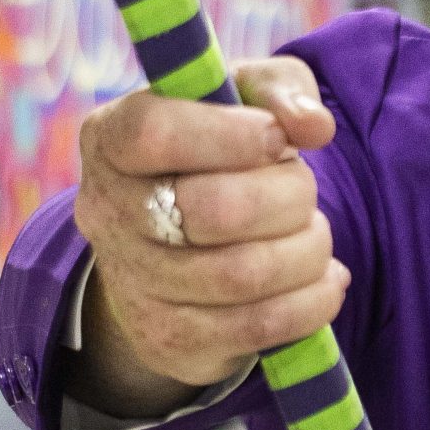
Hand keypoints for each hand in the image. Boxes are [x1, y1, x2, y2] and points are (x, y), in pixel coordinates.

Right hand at [69, 57, 345, 413]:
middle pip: (210, 210)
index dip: (230, 135)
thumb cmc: (217, 152)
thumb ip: (278, 89)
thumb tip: (313, 125)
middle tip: (304, 192)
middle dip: (287, 197)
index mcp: (110, 138)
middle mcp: (107, 212)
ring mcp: (132, 284)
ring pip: (241, 275)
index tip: (277, 139)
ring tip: (315, 235)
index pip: (154, 133)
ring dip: (306, 251)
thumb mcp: (241, 98)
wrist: (172, 247)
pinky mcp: (168, 339)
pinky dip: (309, 302)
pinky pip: (256, 328)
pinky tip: (323, 280)